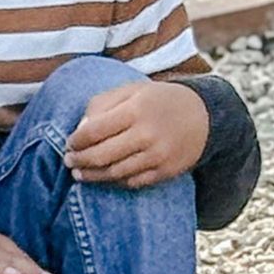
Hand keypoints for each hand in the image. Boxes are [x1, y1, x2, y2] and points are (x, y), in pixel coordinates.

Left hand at [65, 80, 208, 188]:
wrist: (204, 115)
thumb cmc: (157, 101)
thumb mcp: (130, 91)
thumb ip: (101, 105)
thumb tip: (80, 128)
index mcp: (135, 111)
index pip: (93, 131)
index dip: (75, 140)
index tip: (69, 143)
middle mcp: (147, 135)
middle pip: (101, 155)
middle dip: (79, 160)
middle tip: (68, 161)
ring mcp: (158, 156)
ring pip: (115, 172)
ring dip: (93, 175)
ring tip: (79, 174)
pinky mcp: (167, 171)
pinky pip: (133, 182)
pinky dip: (115, 181)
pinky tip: (104, 177)